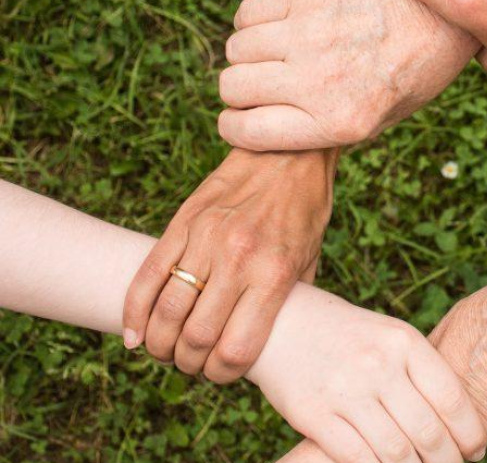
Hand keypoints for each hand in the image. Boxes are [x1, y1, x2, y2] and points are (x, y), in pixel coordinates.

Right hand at [122, 149, 334, 381]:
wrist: (288, 153)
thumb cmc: (305, 211)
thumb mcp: (310, 260)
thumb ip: (288, 301)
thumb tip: (270, 342)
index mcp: (273, 275)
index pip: (236, 349)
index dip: (222, 375)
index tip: (221, 374)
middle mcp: (238, 259)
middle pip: (196, 337)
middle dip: (189, 364)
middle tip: (191, 365)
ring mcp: (206, 239)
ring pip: (166, 310)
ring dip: (160, 344)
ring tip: (165, 351)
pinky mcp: (183, 222)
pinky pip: (148, 274)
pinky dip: (134, 311)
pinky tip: (135, 334)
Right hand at [217, 0, 478, 150]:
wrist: (442, 17)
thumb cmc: (410, 74)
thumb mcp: (378, 122)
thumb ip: (323, 130)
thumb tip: (265, 130)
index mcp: (337, 123)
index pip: (246, 131)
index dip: (234, 127)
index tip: (240, 119)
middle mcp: (319, 81)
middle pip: (233, 87)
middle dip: (239, 90)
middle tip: (261, 84)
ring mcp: (312, 34)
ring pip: (237, 48)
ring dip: (247, 54)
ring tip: (273, 53)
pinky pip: (248, 12)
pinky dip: (252, 21)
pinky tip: (277, 25)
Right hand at [247, 284, 486, 462]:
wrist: (282, 323)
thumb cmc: (347, 336)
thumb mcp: (389, 337)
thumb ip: (421, 371)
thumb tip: (460, 421)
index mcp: (403, 341)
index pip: (451, 398)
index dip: (470, 433)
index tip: (475, 451)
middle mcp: (377, 364)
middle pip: (428, 432)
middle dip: (446, 461)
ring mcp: (345, 390)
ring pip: (397, 452)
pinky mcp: (314, 415)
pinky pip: (358, 458)